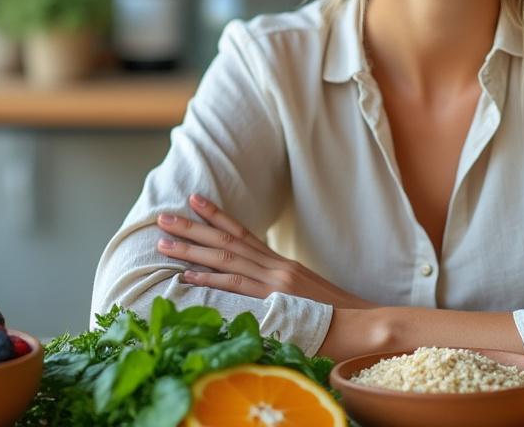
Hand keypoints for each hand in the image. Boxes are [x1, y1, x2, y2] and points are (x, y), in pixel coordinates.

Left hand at [156, 193, 378, 309]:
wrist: (360, 322)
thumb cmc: (334, 314)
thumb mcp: (304, 294)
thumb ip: (279, 287)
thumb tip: (255, 286)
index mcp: (280, 263)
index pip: (243, 233)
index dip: (217, 216)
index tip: (194, 201)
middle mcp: (275, 266)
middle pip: (228, 241)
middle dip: (193, 228)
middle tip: (163, 217)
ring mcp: (274, 282)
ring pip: (226, 259)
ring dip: (191, 250)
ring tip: (163, 242)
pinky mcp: (274, 300)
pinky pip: (236, 286)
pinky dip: (210, 279)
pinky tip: (187, 275)